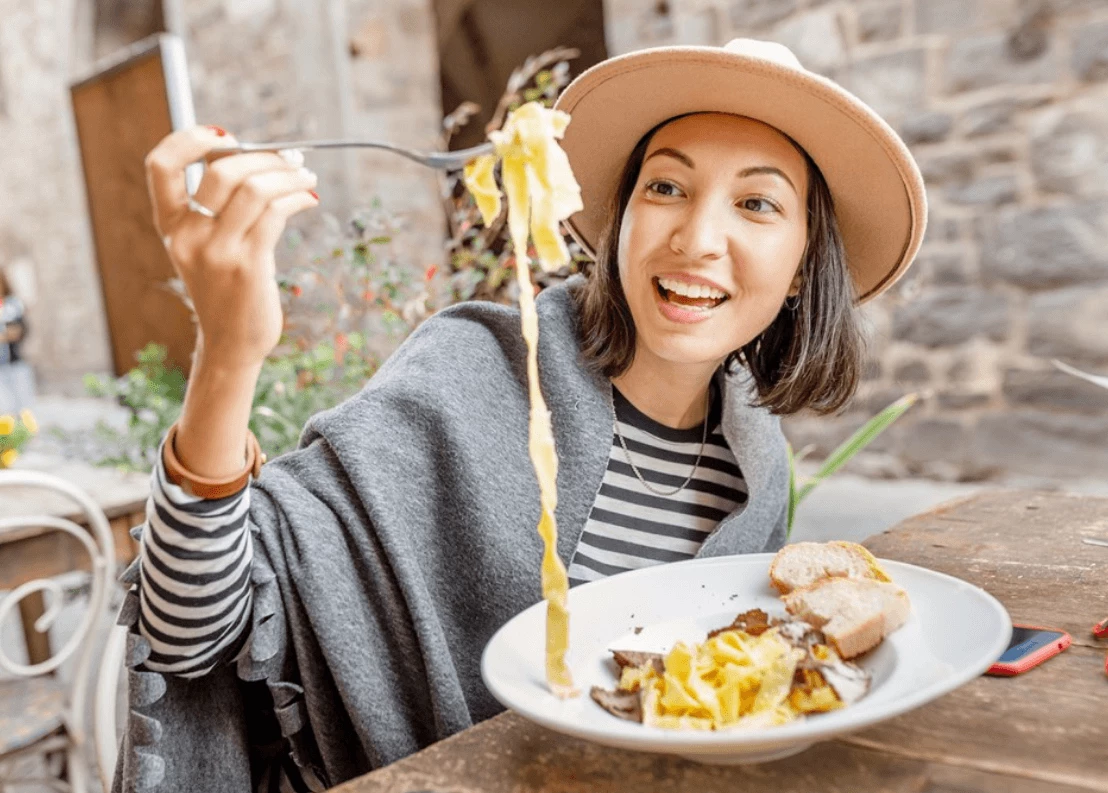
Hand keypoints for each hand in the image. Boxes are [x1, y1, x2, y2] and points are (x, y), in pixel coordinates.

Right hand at [145, 125, 318, 369]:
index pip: (160, 166)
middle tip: (292, 160)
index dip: (189, 140)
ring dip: (288, 176)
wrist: (232, 343)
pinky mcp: (248, 266)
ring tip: (307, 178)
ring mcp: (216, 252)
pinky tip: (309, 198)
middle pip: (221, 171)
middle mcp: (187, 237)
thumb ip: (221, 206)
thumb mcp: (209, 246)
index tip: (227, 135)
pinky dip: (297, 198)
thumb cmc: (227, 288)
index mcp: (170, 226)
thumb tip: (258, 154)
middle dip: (264, 157)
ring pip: (254, 189)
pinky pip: (275, 214)